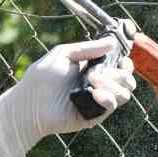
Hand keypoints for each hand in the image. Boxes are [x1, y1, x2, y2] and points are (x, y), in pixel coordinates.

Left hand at [0, 36, 137, 156]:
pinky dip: (108, 97)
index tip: (122, 59)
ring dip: (113, 84)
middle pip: (127, 80)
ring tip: (93, 81)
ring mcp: (98, 101)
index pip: (119, 66)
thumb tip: (112, 42)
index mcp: (93, 69)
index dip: (125, 62)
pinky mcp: (95, 115)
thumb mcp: (64, 53)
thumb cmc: (42, 77)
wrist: (30, 103)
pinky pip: (112, 105)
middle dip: (120, 73)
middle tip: (98, 72)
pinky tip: (95, 92)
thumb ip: (88, 48)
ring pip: (124, 93)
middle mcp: (99, 85)